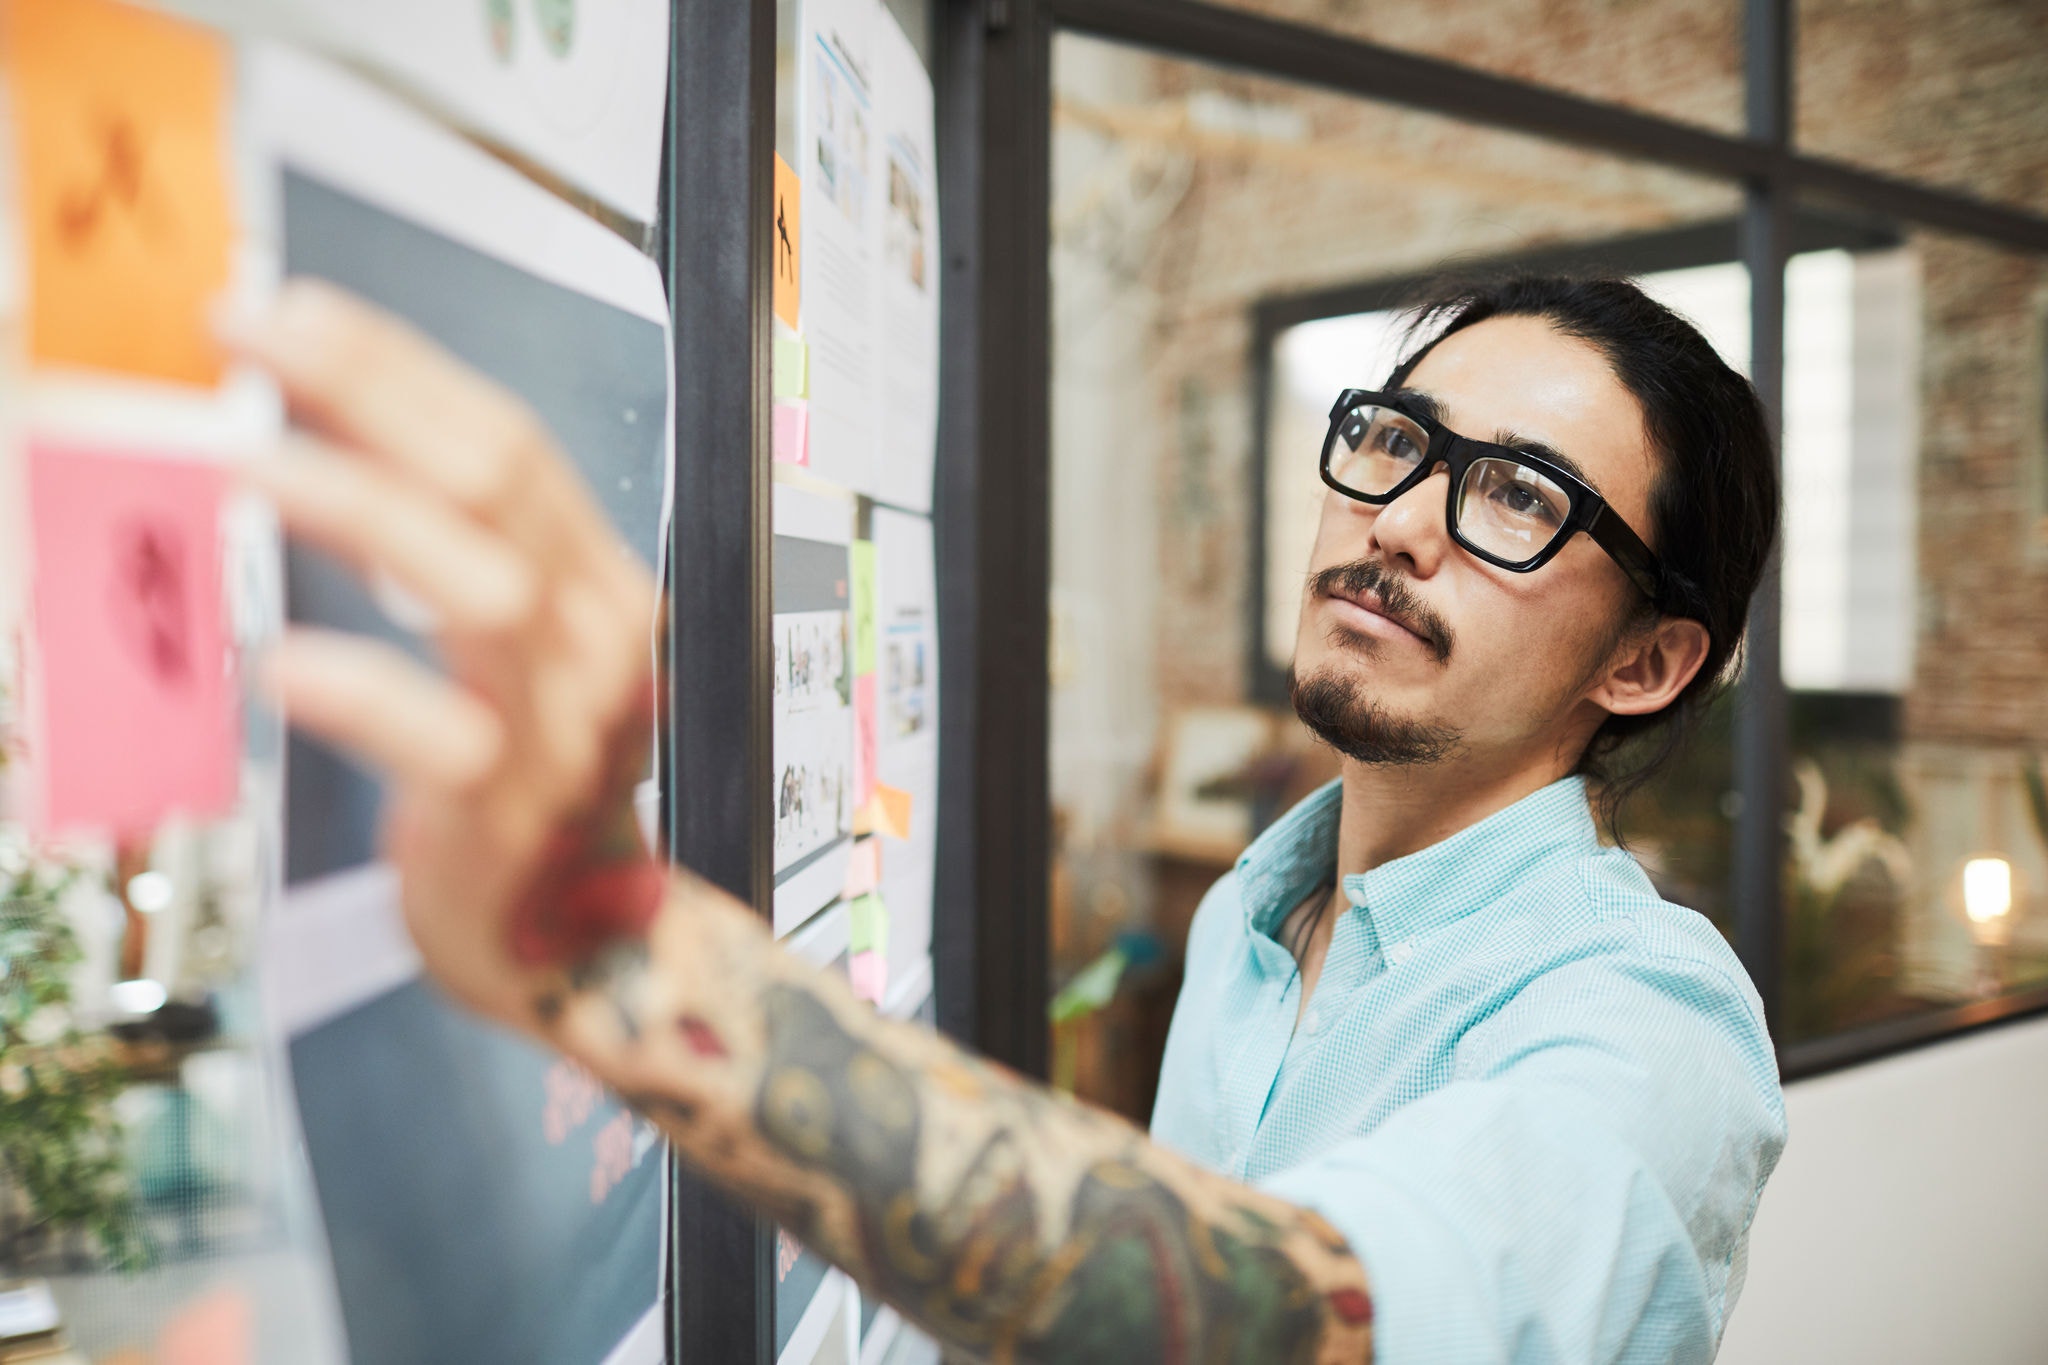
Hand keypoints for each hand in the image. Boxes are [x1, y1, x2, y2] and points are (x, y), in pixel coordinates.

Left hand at [225, 281, 665, 1029]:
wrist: (581, 945)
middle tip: (244, 337)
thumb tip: (318, 437)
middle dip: (367, 390)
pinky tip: (282, 663)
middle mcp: (595, 637)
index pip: (506, 440)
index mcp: (594, 582)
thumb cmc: (518, 786)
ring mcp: (564, 724)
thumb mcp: (503, 652)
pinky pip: (443, 738)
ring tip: (247, 463)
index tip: (282, 311)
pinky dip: (363, 689)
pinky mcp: (516, 813)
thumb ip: (442, 554)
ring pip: (482, 588)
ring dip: (362, 509)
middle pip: (496, 479)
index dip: (393, 365)